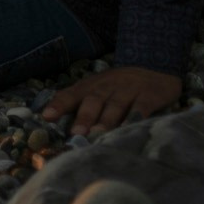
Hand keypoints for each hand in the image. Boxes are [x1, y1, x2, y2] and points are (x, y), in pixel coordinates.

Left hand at [40, 66, 181, 136]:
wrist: (156, 70)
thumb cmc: (120, 87)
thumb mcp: (99, 89)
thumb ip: (79, 103)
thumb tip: (53, 121)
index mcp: (93, 85)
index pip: (73, 93)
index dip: (60, 104)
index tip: (47, 116)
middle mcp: (109, 85)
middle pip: (94, 99)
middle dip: (84, 116)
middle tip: (76, 133)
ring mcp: (129, 89)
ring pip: (115, 104)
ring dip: (106, 120)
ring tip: (98, 134)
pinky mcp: (150, 95)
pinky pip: (142, 106)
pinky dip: (135, 117)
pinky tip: (128, 128)